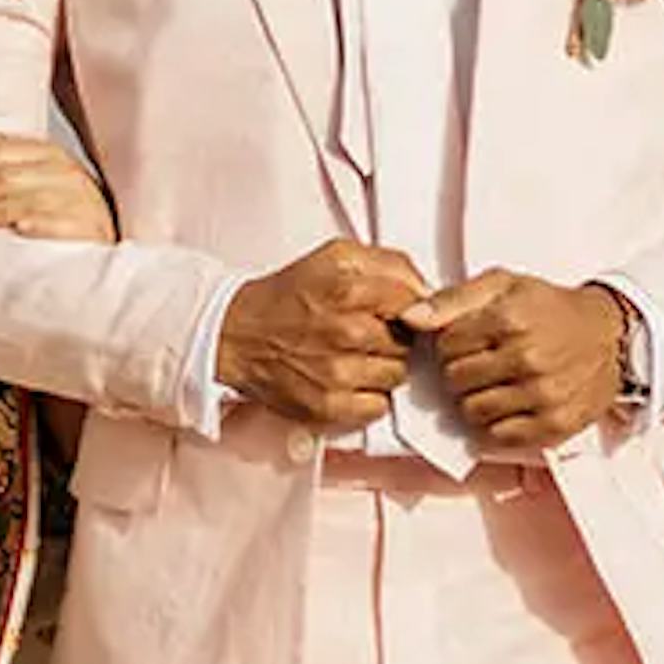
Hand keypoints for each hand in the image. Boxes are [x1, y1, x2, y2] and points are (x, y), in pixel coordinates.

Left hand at [0, 123, 117, 243]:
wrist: (98, 247)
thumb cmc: (59, 212)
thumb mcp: (29, 177)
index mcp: (51, 155)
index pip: (0, 152)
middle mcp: (68, 174)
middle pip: (6, 177)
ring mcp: (81, 201)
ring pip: (24, 201)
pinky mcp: (89, 229)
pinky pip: (58, 223)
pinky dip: (35, 224)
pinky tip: (17, 229)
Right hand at [216, 239, 432, 434]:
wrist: (237, 334)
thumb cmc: (287, 296)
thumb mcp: (335, 257)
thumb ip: (388, 264)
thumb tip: (426, 288)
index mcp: (348, 290)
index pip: (414, 302)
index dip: (408, 307)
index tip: (395, 311)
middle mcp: (345, 332)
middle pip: (408, 341)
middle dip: (393, 336)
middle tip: (367, 332)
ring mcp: (337, 373)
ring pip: (396, 375)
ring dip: (383, 367)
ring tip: (356, 355)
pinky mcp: (327, 405)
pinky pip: (378, 406)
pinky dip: (369, 396)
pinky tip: (351, 380)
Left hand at [426, 273, 627, 453]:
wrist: (607, 334)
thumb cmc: (550, 308)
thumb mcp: (503, 285)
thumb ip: (452, 299)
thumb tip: (410, 318)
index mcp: (510, 319)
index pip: (446, 345)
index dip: (451, 343)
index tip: (470, 340)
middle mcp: (527, 358)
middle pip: (456, 380)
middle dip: (461, 372)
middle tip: (482, 363)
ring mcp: (543, 395)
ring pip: (472, 411)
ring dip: (476, 400)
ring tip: (496, 384)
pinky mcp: (554, 425)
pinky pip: (500, 436)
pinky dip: (498, 424)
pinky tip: (511, 404)